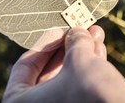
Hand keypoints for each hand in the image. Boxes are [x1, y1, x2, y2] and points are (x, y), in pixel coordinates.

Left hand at [3, 25, 124, 102]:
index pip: (25, 66)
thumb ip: (74, 41)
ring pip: (66, 78)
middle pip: (48, 71)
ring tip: (95, 34)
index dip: (45, 42)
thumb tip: (77, 32)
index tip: (60, 29)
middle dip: (68, 46)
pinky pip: (77, 88)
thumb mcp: (79, 60)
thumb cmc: (91, 94)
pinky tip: (99, 50)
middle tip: (80, 29)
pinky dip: (87, 68)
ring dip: (81, 53)